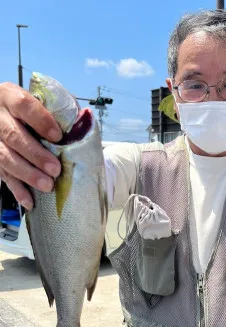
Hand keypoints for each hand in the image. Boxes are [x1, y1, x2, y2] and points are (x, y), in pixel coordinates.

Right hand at [0, 82, 62, 209]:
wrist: (12, 118)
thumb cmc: (37, 113)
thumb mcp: (45, 105)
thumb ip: (61, 112)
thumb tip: (85, 122)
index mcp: (10, 96)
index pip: (23, 105)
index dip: (40, 121)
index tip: (58, 136)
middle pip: (12, 135)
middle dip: (35, 154)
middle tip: (55, 169)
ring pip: (3, 157)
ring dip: (27, 174)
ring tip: (47, 185)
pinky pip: (2, 175)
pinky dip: (17, 190)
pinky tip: (30, 201)